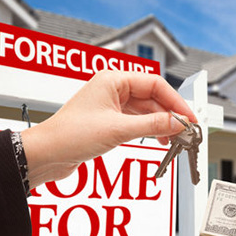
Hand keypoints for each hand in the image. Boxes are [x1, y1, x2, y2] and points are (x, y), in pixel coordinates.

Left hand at [21, 71, 195, 186]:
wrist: (46, 155)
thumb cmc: (70, 135)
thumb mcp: (118, 130)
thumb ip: (152, 125)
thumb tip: (178, 122)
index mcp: (113, 80)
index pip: (155, 84)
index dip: (175, 101)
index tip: (189, 117)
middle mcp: (113, 89)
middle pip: (152, 97)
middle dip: (170, 115)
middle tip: (186, 131)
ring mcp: (111, 105)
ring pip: (146, 111)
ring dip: (161, 125)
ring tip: (174, 139)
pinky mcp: (109, 121)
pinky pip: (137, 122)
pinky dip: (150, 130)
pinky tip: (159, 140)